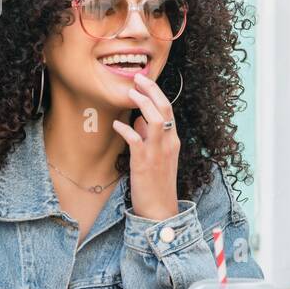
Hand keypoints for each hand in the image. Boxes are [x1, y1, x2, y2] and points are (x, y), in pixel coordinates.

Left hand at [113, 72, 179, 220]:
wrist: (160, 210)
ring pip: (154, 120)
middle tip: (138, 78)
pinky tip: (117, 124)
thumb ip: (149, 137)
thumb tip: (137, 121)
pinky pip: (136, 140)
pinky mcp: (144, 162)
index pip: (168, 110)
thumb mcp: (157, 157)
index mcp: (172, 140)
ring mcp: (158, 152)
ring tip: (131, 93)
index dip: (156, 93)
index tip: (144, 82)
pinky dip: (126, 129)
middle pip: (164, 109)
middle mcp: (168, 143)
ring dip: (143, 103)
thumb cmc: (157, 184)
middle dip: (151, 91)